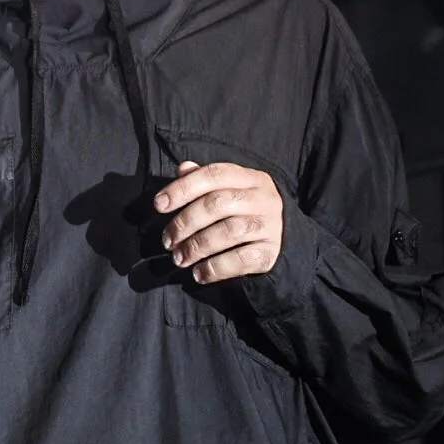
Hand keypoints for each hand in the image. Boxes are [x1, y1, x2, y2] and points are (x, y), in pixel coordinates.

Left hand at [155, 160, 283, 283]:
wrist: (285, 240)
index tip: (159, 205)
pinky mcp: (271, 253)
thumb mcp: (230, 190)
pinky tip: (198, 274)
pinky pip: (241, 260)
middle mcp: (264, 198)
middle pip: (217, 204)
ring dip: (196, 247)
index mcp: (251, 177)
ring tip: (178, 258)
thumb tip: (182, 168)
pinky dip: (215, 268)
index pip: (213, 174)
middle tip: (167, 240)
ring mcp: (271, 226)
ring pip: (228, 232)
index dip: (183, 188)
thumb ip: (204, 179)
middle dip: (185, 223)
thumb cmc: (245, 211)